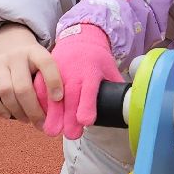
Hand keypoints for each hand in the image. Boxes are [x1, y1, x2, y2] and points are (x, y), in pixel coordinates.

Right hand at [0, 24, 58, 128]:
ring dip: (17, 112)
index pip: (46, 63)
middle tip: (42, 124)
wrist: (8, 42)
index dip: (54, 81)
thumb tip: (62, 109)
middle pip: (22, 87)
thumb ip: (49, 79)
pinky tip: (9, 115)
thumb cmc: (32, 61)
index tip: (59, 99)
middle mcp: (14, 56)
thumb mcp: (43, 61)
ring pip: (5, 92)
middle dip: (33, 110)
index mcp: (34, 51)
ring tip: (27, 120)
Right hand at [42, 25, 121, 139]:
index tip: (86, 121)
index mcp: (91, 72)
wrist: (77, 38)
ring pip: (51, 94)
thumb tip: (136, 105)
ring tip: (51, 131)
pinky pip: (39, 90)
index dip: (87, 105)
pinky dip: (38, 104)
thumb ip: (118, 86)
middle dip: (68, 116)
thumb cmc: (96, 59)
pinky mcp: (44, 74)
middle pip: (69, 96)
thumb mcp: (110, 68)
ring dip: (51, 114)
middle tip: (69, 135)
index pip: (90, 90)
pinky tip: (39, 118)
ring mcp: (56, 73)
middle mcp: (73, 73)